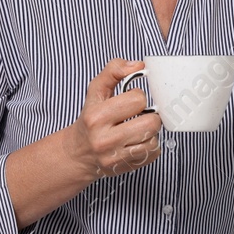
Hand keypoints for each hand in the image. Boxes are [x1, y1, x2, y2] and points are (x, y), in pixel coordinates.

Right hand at [64, 58, 163, 180]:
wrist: (79, 153)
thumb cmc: (90, 118)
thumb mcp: (96, 91)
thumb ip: (113, 71)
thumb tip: (139, 65)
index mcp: (96, 116)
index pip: (137, 100)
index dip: (138, 97)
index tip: (130, 101)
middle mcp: (104, 139)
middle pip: (151, 122)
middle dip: (150, 116)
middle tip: (141, 116)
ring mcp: (115, 156)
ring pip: (154, 139)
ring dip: (150, 132)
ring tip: (138, 129)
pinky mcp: (126, 167)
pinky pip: (154, 153)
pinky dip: (150, 146)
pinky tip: (138, 142)